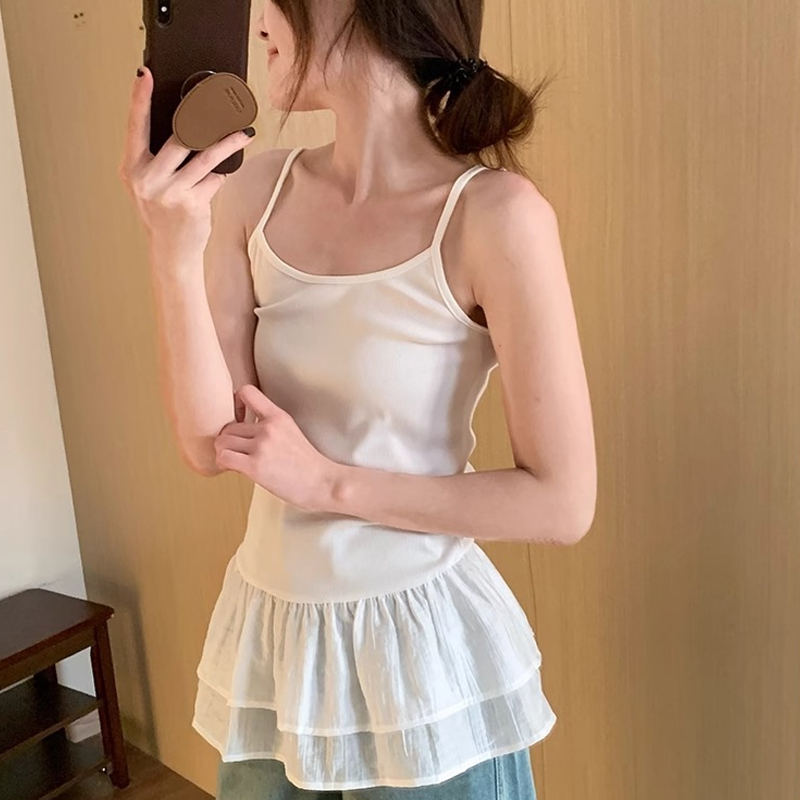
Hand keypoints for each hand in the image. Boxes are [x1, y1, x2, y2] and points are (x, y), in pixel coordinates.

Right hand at [117, 66, 255, 255]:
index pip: (135, 125)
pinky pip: (214, 179)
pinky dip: (221, 175)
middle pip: (179, 137)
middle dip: (203, 120)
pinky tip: (222, 175)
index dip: (139, 98)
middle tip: (220, 104)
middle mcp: (147, 178)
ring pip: (205, 156)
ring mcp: (170, 191)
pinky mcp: (192, 203)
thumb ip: (157, 158)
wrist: (171, 251)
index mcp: (132, 168)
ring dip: (229, 144)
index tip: (145, 74)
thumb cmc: (162, 213)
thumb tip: (187, 126)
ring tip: (244, 134)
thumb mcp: (149, 183)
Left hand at [214, 385, 339, 511]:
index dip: (235, 404)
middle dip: (230, 441)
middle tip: (240, 452)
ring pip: (222, 442)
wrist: (322, 483)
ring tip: (236, 461)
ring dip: (224, 453)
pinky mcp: (254, 466)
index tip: (239, 418)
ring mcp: (261, 447)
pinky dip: (223, 464)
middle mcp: (268, 428)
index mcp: (278, 417)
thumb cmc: (308, 464)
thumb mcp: (291, 432)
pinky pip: (223, 458)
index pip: (247, 392)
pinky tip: (233, 469)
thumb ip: (269, 427)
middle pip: (228, 427)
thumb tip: (241, 433)